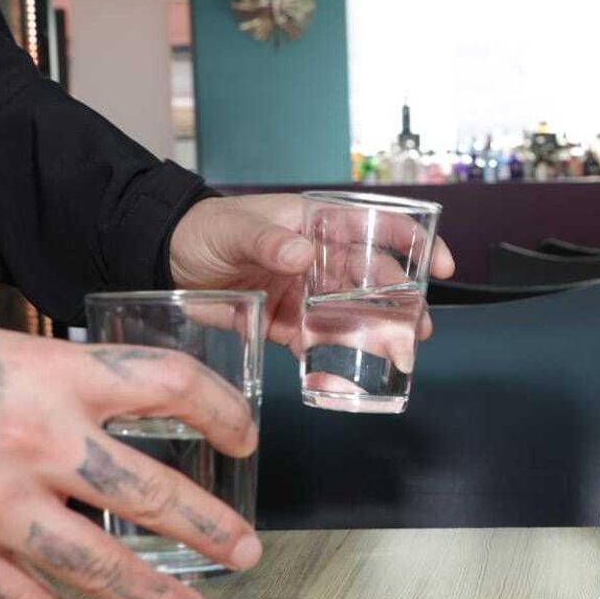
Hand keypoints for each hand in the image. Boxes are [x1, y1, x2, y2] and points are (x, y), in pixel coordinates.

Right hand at [0, 323, 262, 598]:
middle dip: (209, 527)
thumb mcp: (13, 352)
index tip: (246, 438)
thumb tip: (150, 407)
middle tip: (247, 550)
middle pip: (148, 491)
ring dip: (151, 594)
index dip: (220, 410)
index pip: (168, 385)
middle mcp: (38, 443)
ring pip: (96, 564)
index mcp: (58, 378)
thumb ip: (77, 384)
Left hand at [168, 194, 455, 355]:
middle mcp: (317, 258)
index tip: (438, 266)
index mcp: (316, 224)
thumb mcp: (236, 227)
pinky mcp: (282, 323)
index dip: (414, 242)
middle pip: (373, 279)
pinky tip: (343, 374)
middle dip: (402, 302)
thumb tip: (303, 256)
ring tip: (398, 355)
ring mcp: (303, 292)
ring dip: (375, 334)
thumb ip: (269, 241)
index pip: (377, 226)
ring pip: (351, 313)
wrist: (161, 259)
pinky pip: (314, 342)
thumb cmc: (202, 228)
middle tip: (419, 328)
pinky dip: (329, 359)